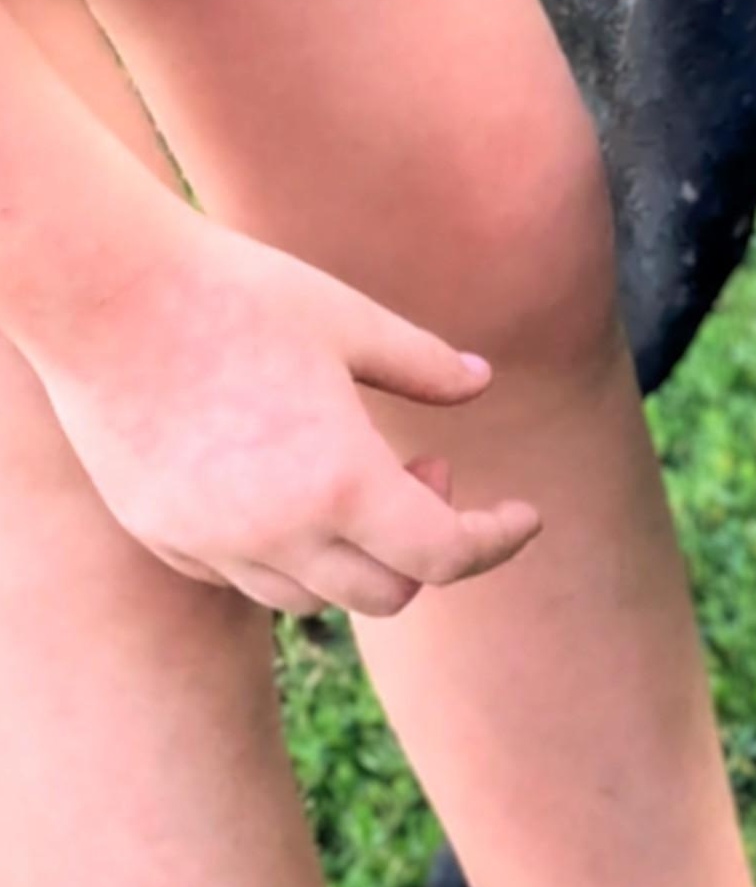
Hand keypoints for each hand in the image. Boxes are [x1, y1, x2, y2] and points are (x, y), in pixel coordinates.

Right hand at [26, 216, 540, 619]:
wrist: (98, 288)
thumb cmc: (232, 293)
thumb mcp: (349, 320)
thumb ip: (425, 364)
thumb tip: (481, 380)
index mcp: (341, 484)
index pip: (447, 557)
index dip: (497, 541)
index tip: (525, 516)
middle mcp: (276, 534)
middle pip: (388, 594)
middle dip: (428, 547)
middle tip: (427, 468)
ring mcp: (210, 541)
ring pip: (312, 598)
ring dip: (357, 556)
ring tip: (357, 474)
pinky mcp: (160, 532)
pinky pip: (242, 576)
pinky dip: (286, 554)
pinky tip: (288, 490)